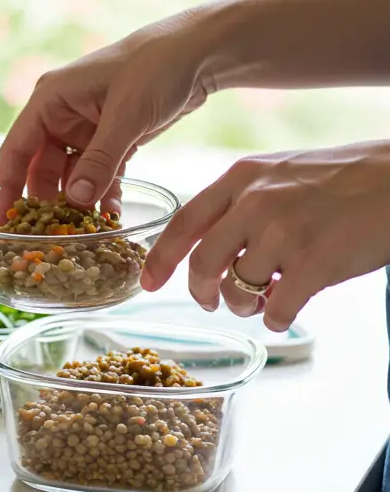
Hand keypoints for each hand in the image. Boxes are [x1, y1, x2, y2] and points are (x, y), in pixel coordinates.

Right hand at [0, 10, 217, 218]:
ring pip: (72, 175)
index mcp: (50, 100)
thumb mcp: (126, 115)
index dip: (7, 186)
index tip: (4, 220)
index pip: (16, 149)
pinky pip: (100, 173)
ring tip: (82, 232)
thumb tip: (76, 199)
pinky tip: (111, 217)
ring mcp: (87, 128)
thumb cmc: (156, 66)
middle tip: (47, 236)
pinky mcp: (112, 139)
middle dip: (46, 201)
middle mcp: (62, 115)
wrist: (199, 51)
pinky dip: (105, 194)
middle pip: (42, 167)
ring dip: (78, 202)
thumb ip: (100, 159)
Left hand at [142, 142, 389, 330]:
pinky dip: (277, 319)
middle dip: (202, 291)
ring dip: (245, 305)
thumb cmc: (343, 178)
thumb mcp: (279, 172)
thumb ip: (241, 202)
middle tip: (213, 301)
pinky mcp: (315, 261)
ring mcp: (284, 232)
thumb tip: (209, 250)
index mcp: (241, 178)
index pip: (183, 223)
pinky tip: (286, 311)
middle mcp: (255, 203)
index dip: (160, 259)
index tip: (148, 283)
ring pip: (239, 289)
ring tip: (264, 299)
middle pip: (203, 264)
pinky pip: (278, 309)